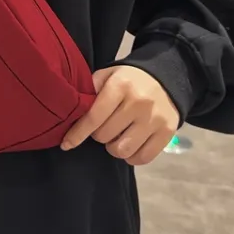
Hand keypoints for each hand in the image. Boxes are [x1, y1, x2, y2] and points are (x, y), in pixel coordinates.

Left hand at [62, 66, 178, 164]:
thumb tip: (73, 112)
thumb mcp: (108, 75)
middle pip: (105, 136)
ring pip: (122, 150)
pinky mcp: (167, 132)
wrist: (166, 77)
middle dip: (98, 135)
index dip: (77, 133)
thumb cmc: (129, 79)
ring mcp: (154, 119)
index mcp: (120, 86)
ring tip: (116, 136)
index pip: (94, 117)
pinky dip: (131, 156)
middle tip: (102, 127)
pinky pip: (142, 158)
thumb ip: (91, 91)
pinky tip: (130, 144)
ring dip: (113, 147)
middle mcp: (138, 102)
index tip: (66, 144)